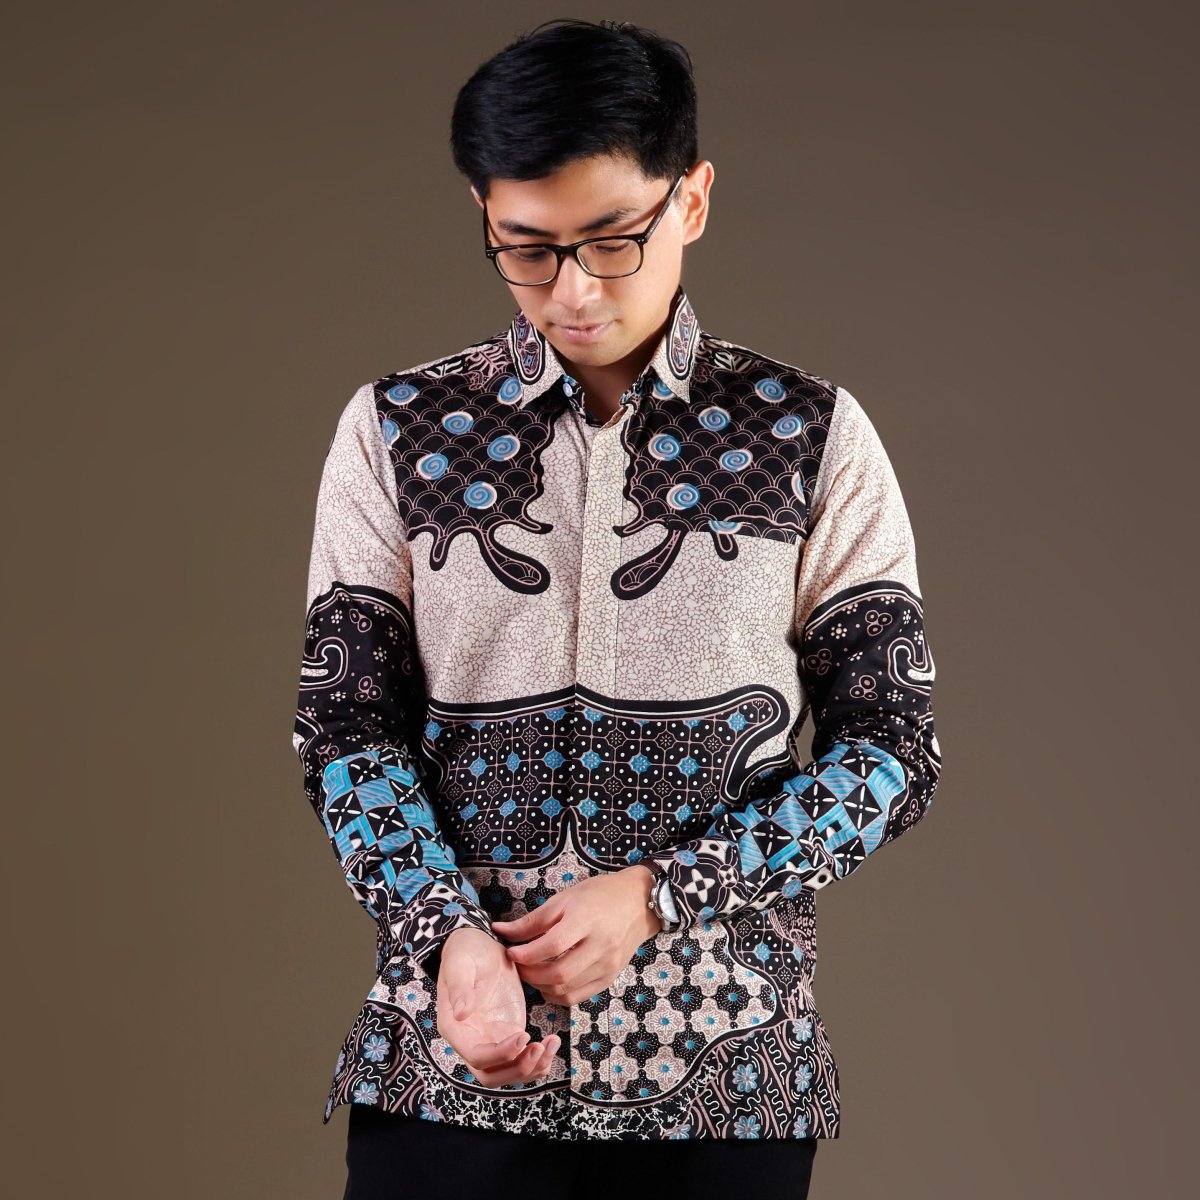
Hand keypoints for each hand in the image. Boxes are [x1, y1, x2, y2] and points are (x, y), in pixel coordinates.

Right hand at [436, 926, 559, 1086]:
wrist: (480, 944)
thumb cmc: (465, 951)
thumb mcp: (460, 963)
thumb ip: (459, 987)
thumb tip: (460, 1014)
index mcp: (455, 1028)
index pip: (477, 1057)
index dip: (500, 1054)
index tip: (523, 1035)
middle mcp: (471, 1040)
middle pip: (491, 1076)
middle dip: (517, 1069)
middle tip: (540, 1048)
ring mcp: (491, 1039)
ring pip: (509, 1073)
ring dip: (532, 1067)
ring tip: (551, 1044)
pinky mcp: (508, 1033)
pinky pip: (522, 1058)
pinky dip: (539, 1059)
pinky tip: (552, 1042)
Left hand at [489, 866, 663, 1006]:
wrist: (637, 903)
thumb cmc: (598, 895)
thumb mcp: (563, 900)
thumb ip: (532, 921)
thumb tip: (500, 932)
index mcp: (586, 920)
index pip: (552, 945)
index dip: (527, 953)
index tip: (511, 952)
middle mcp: (600, 945)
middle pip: (559, 973)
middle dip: (531, 974)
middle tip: (518, 965)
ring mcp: (607, 965)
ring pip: (567, 989)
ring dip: (542, 987)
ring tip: (532, 973)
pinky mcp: (610, 978)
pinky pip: (579, 996)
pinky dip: (558, 994)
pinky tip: (549, 983)